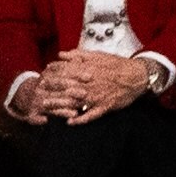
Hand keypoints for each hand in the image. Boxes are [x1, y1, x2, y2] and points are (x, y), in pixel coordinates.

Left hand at [19, 51, 149, 124]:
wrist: (137, 76)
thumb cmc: (117, 65)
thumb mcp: (98, 55)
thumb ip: (78, 54)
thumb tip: (61, 54)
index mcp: (88, 70)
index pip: (65, 72)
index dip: (52, 75)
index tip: (42, 77)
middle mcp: (90, 83)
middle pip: (67, 88)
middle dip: (52, 91)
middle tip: (39, 93)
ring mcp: (97, 96)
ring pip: (75, 102)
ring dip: (60, 106)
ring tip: (47, 109)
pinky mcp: (105, 107)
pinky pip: (91, 115)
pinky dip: (80, 119)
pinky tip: (70, 122)